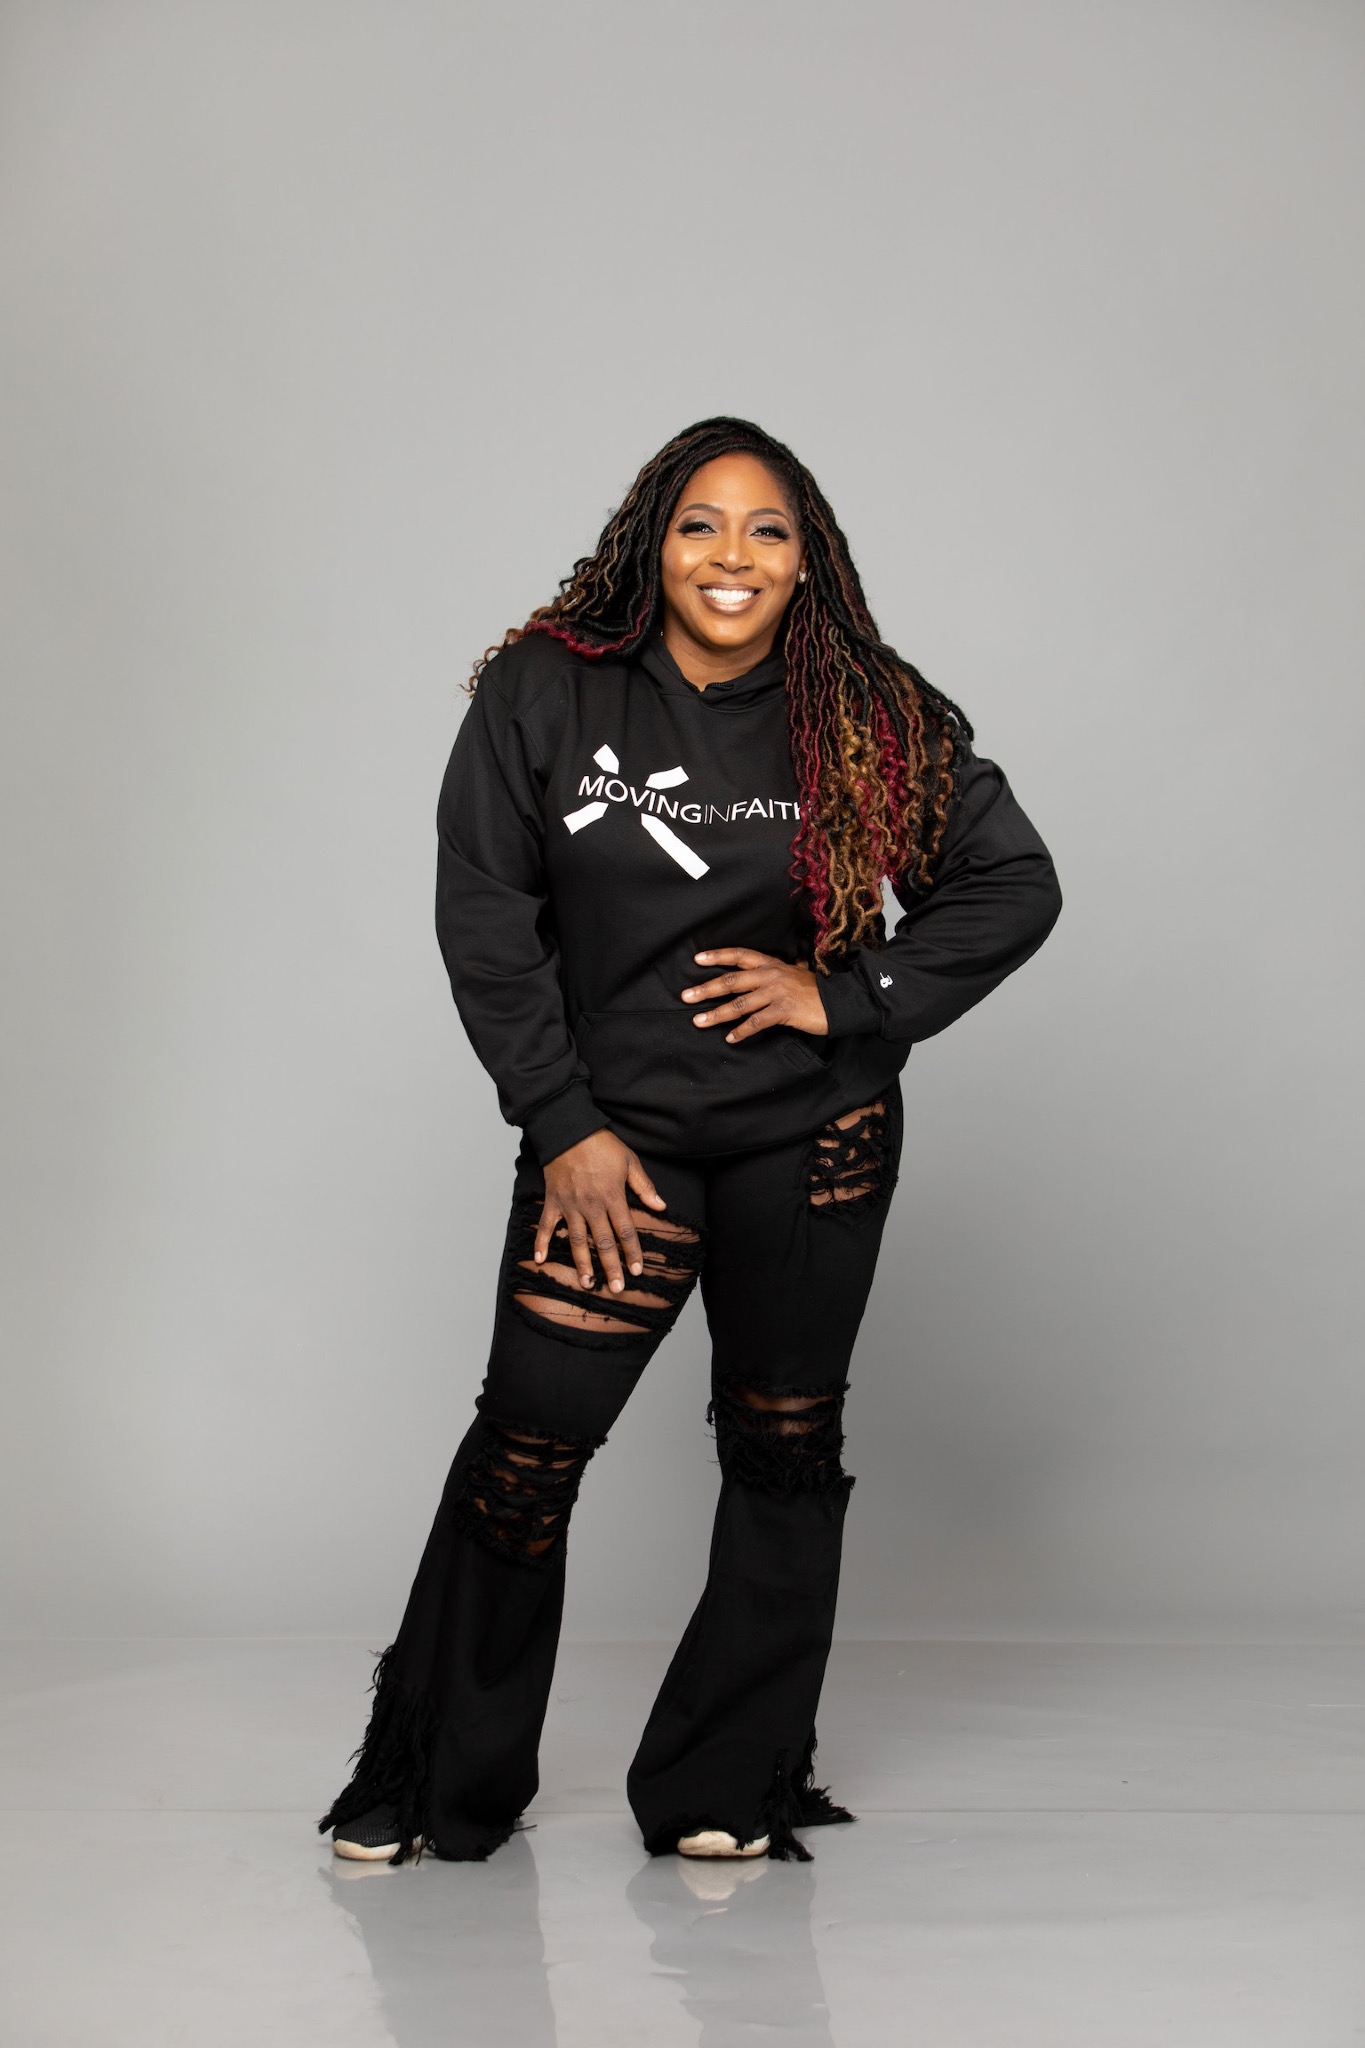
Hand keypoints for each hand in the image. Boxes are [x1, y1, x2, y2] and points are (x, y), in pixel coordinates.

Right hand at [537, 1129, 667, 1292]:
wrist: (568, 1130)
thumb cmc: (601, 1144)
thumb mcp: (630, 1162)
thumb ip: (644, 1187)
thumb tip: (661, 1207)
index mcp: (612, 1197)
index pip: (626, 1231)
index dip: (633, 1252)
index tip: (637, 1271)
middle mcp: (591, 1205)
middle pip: (604, 1242)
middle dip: (611, 1267)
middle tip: (617, 1289)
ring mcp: (570, 1205)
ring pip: (578, 1241)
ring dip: (583, 1264)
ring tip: (588, 1283)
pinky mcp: (553, 1201)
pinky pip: (546, 1225)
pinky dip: (542, 1243)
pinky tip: (540, 1260)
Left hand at [681, 948, 829, 1042]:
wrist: (840, 1002)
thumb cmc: (817, 990)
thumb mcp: (798, 973)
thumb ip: (784, 970)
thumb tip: (783, 965)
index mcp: (772, 964)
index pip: (740, 955)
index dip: (718, 956)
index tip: (697, 960)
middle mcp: (771, 975)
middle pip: (732, 980)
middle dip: (706, 989)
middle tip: (686, 996)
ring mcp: (777, 992)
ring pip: (739, 1003)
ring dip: (717, 1014)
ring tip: (699, 1021)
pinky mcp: (784, 1011)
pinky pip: (757, 1022)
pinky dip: (742, 1031)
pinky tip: (730, 1038)